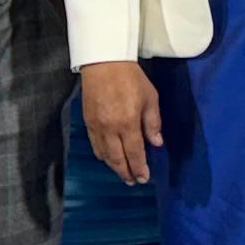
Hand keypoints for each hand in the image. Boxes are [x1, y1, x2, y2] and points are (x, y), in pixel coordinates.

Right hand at [79, 60, 163, 184]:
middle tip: (132, 181)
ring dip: (113, 166)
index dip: (139, 168)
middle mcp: (110, 129)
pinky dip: (102, 155)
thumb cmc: (131, 78)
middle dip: (125, 172)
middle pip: (117, 159)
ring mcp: (97, 127)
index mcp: (128, 123)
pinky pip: (94, 145)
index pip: (134, 153)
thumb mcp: (150, 97)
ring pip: (104, 155)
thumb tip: (156, 143)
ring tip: (122, 173)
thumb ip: (153, 122)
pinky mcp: (87, 122)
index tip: (144, 178)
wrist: (104, 63)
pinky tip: (108, 157)